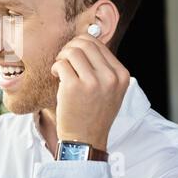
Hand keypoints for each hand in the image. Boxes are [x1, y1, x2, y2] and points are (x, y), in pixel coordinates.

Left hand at [51, 34, 129, 151]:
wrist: (85, 138)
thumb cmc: (94, 112)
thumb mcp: (110, 89)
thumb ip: (103, 66)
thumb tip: (86, 39)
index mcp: (121, 74)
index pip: (98, 43)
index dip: (80, 45)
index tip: (74, 56)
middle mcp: (110, 77)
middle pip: (84, 43)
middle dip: (69, 48)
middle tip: (64, 60)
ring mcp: (93, 82)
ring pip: (72, 51)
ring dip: (61, 57)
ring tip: (61, 69)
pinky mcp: (74, 87)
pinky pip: (61, 64)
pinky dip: (55, 67)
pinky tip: (57, 77)